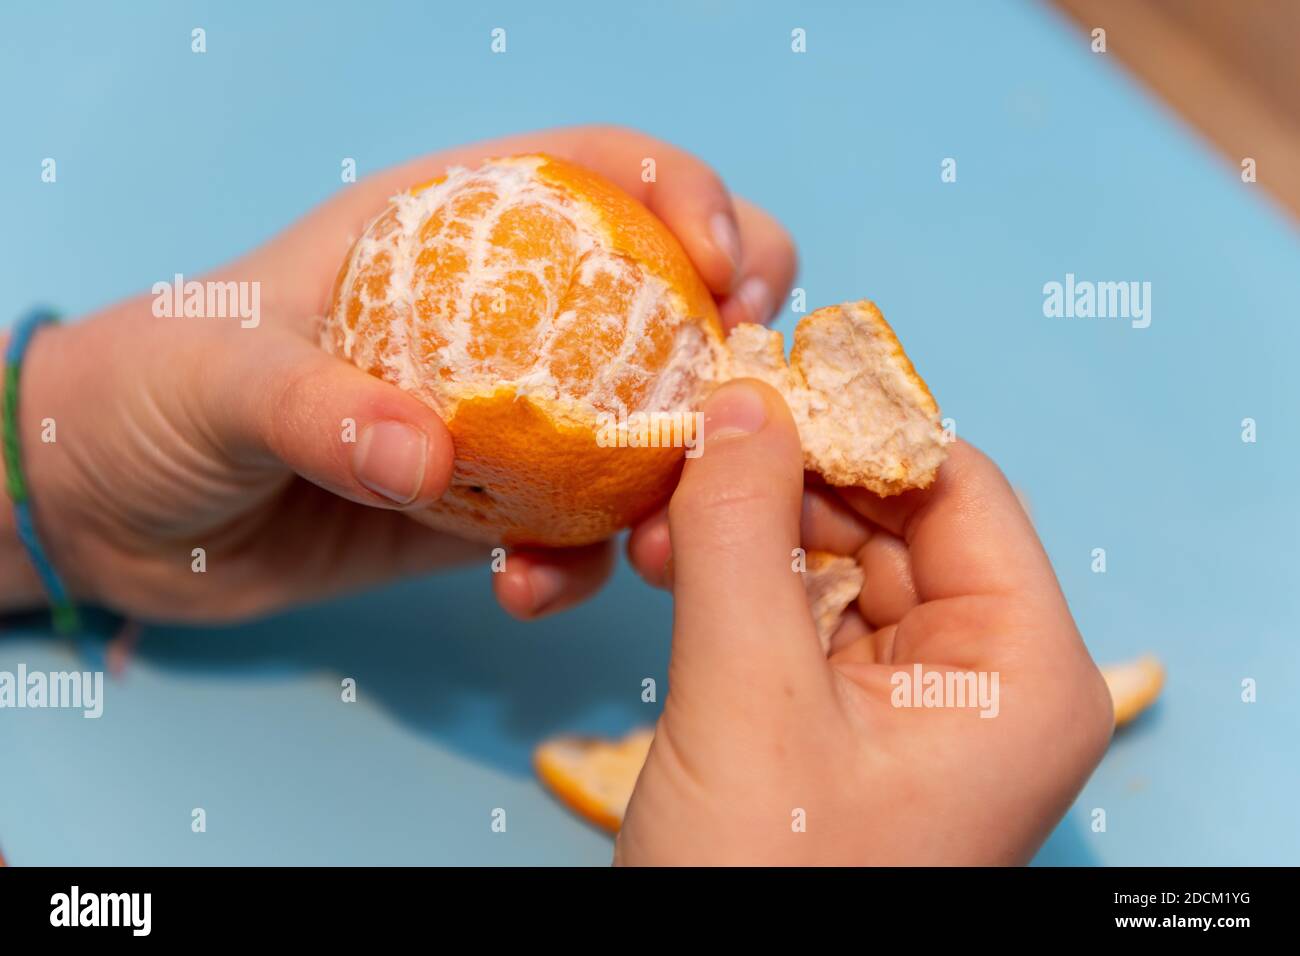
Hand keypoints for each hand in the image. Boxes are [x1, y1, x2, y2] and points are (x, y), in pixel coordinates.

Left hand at [0, 126, 795, 621]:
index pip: (597, 174)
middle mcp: (495, 318)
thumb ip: (320, 405)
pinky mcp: (488, 508)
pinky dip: (578, 565)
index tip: (725, 269)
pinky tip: (532, 593)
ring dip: (675, 477)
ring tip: (662, 534)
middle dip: (728, 330)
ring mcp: (502, 417)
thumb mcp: (222, 373)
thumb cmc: (150, 391)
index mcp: (445, 229)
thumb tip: (432, 457)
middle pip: (656, 294)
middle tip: (747, 388)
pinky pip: (572, 531)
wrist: (114, 512)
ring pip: (638, 424)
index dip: (684, 196)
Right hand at [615, 380, 1113, 864]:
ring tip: (660, 512)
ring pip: (834, 556)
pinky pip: (800, 609)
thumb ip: (742, 532)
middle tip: (688, 440)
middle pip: (890, 514)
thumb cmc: (765, 887)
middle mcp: (987, 676)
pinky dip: (738, 579)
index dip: (855, 421)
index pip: (954, 485)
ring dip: (748, 525)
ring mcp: (917, 699)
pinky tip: (673, 560)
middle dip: (783, 476)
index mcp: (1023, 668)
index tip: (756, 376)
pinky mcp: (850, 718)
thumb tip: (743, 397)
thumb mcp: (746, 695)